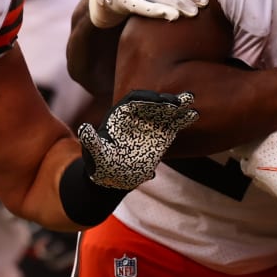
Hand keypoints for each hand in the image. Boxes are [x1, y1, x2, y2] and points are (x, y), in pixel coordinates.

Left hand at [79, 91, 198, 189]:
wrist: (115, 178)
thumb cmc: (101, 165)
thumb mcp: (95, 154)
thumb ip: (91, 142)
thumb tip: (83, 128)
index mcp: (120, 116)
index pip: (133, 101)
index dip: (145, 99)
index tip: (157, 102)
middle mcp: (137, 117)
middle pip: (152, 102)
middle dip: (164, 100)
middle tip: (177, 102)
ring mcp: (150, 126)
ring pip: (165, 111)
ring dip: (177, 104)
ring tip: (190, 98)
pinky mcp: (161, 137)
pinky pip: (173, 124)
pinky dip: (183, 119)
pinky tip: (193, 114)